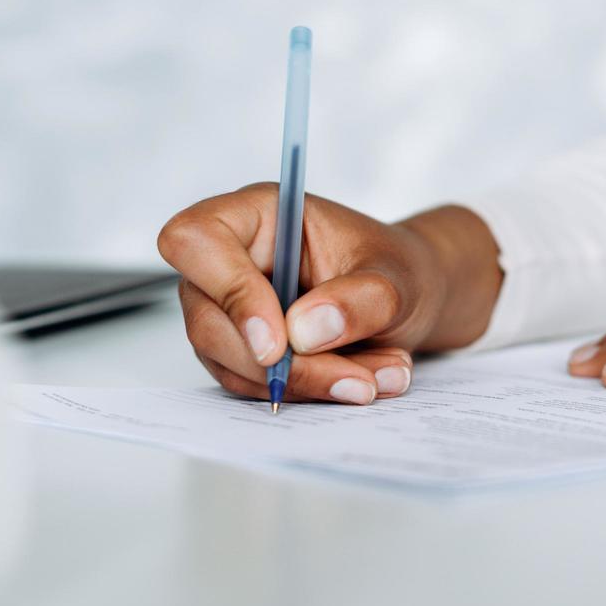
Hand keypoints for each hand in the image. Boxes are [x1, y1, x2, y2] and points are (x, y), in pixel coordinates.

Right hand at [158, 186, 500, 404]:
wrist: (408, 299)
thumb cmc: (396, 269)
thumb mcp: (398, 279)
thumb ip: (359, 299)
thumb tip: (305, 331)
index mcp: (259, 214)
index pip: (197, 239)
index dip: (228, 292)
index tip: (278, 343)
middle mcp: (232, 257)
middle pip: (207, 318)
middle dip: (280, 364)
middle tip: (354, 380)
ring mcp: (227, 306)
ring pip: (229, 361)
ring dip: (304, 383)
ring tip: (376, 378)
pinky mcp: (239, 348)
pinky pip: (251, 383)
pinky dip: (305, 392)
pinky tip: (360, 380)